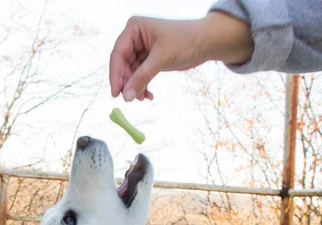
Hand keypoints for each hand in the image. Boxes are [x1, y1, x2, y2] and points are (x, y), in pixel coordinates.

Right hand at [109, 12, 252, 101]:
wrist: (206, 42)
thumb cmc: (185, 41)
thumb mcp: (161, 58)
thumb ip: (142, 77)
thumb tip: (126, 96)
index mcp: (134, 28)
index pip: (118, 53)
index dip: (115, 74)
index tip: (115, 93)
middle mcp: (135, 37)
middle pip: (123, 64)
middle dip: (126, 82)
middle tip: (129, 99)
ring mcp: (142, 49)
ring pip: (131, 72)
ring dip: (135, 86)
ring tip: (141, 98)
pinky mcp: (150, 59)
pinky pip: (140, 75)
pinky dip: (143, 86)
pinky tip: (148, 95)